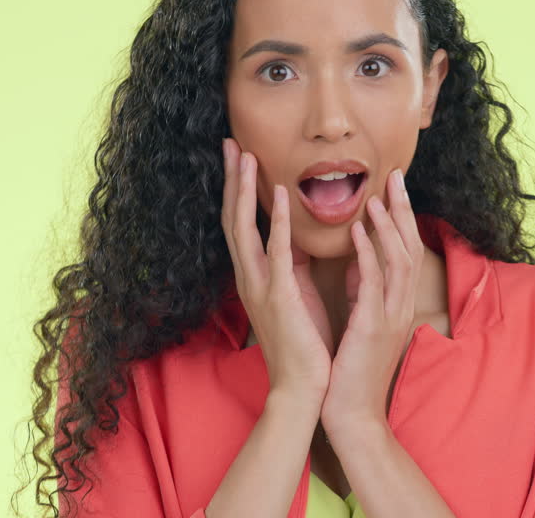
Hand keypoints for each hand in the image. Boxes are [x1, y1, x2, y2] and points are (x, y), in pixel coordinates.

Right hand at [221, 138, 333, 401]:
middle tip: (230, 144)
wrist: (304, 389)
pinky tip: (277, 194)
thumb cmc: (304, 345)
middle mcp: (249, 278)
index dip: (237, 191)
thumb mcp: (296, 295)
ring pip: (244, 228)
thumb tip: (295, 236)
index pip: (240, 225)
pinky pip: (275, 251)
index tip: (238, 158)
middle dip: (232, 180)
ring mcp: (260, 286)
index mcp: (254, 278)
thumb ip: (291, 265)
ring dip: (245, 190)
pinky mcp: (278, 296)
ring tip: (246, 156)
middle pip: (232, 219)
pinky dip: (273, 220)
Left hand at [320, 168, 423, 434]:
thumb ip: (364, 291)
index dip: (402, 218)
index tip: (393, 187)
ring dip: (389, 226)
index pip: (406, 250)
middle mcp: (400, 306)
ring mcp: (391, 317)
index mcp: (396, 304)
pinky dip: (369, 254)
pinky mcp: (373, 328)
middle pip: (410, 247)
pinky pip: (374, 283)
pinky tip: (359, 231)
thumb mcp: (362, 321)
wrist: (350, 415)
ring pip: (399, 261)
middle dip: (403, 211)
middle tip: (395, 176)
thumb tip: (358, 260)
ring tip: (377, 195)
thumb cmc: (350, 370)